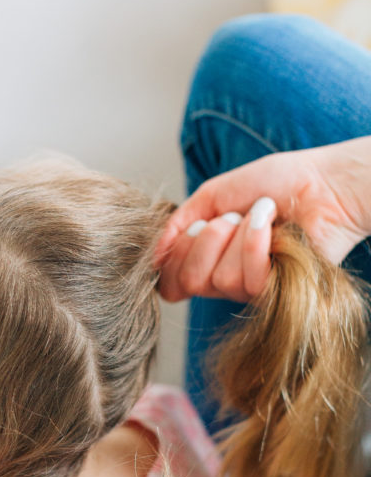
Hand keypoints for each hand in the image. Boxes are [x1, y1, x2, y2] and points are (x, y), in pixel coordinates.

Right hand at [155, 138, 370, 301]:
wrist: (322, 183)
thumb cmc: (276, 184)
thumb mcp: (214, 194)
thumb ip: (178, 223)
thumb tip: (154, 257)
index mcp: (209, 258)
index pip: (172, 279)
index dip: (176, 254)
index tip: (196, 225)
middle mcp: (226, 278)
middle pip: (189, 280)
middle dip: (206, 239)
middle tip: (231, 216)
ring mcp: (250, 288)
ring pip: (218, 279)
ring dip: (238, 234)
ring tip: (261, 215)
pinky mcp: (276, 292)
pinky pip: (247, 279)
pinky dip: (256, 240)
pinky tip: (273, 225)